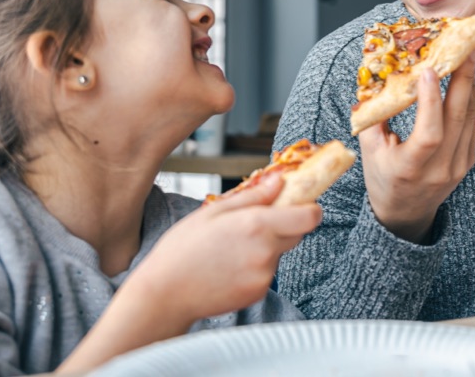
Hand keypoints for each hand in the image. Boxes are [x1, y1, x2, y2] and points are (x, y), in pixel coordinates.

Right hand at [127, 173, 321, 323]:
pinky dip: (255, 267)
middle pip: (297, 233)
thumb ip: (253, 196)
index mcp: (257, 225)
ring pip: (279, 253)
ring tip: (230, 248)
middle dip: (284, 224)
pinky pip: (266, 272)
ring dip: (266, 247)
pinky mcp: (258, 292)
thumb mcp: (213, 211)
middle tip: (253, 223)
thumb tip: (279, 180)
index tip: (300, 203)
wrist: (164, 294)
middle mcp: (266, 251)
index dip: (309, 208)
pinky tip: (228, 267)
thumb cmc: (182, 249)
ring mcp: (264, 275)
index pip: (310, 216)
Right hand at [357, 52, 474, 242]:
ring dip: (469, 84)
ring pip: (469, 118)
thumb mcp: (370, 152)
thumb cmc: (383, 179)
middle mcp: (440, 169)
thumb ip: (372, 117)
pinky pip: (472, 125)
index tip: (429, 69)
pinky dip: (469, 100)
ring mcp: (458, 167)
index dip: (431, 101)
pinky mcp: (467, 162)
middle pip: (458, 119)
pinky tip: (466, 80)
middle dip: (463, 79)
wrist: (406, 214)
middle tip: (466, 48)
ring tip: (469, 55)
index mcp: (411, 169)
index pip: (429, 133)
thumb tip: (372, 78)